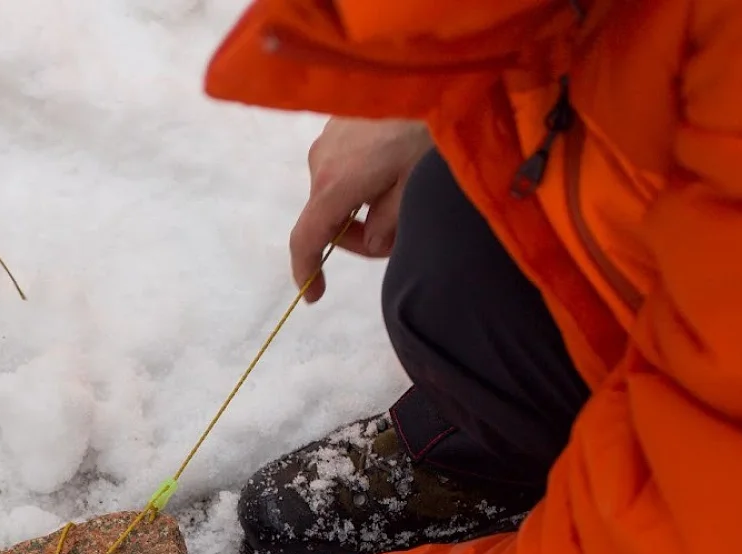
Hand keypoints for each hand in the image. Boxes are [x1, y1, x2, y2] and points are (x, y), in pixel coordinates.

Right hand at [291, 117, 430, 301]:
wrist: (434, 71)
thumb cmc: (428, 131)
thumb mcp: (415, 188)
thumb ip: (389, 224)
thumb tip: (373, 241)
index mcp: (335, 184)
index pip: (307, 237)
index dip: (308, 271)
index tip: (316, 295)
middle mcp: (320, 163)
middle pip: (326, 217)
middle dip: (356, 233)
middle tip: (397, 234)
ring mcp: (327, 140)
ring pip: (337, 192)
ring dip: (362, 204)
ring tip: (405, 190)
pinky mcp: (339, 124)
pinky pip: (343, 166)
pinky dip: (363, 179)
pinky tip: (397, 165)